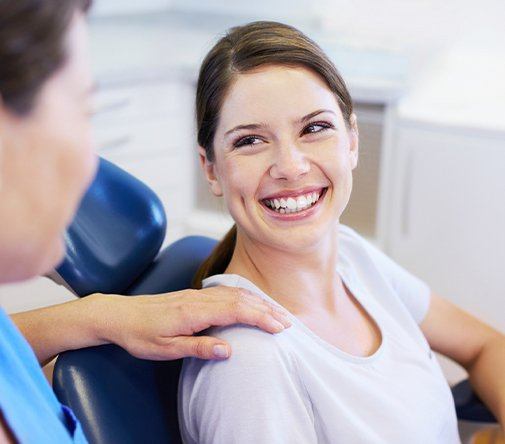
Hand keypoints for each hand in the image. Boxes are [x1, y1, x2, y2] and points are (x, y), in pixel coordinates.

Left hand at [94, 286, 291, 360]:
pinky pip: (225, 292)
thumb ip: (197, 347)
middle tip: (288, 322)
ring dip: (258, 302)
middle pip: (241, 299)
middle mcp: (199, 299)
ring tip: (276, 312)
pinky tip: (250, 301)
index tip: (279, 327)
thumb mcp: (165, 348)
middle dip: (266, 309)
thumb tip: (228, 350)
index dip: (260, 317)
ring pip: (235, 293)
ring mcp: (197, 294)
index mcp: (193, 312)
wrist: (119, 314)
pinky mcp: (194, 295)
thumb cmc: (140, 334)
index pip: (236, 311)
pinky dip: (244, 296)